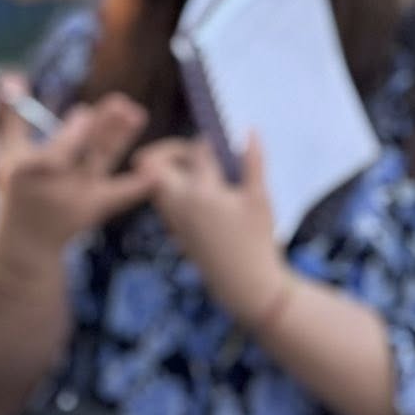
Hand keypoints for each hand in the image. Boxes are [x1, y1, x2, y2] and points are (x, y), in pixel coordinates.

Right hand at [0, 83, 152, 259]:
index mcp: (32, 170)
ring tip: (137, 114)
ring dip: (121, 137)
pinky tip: (159, 170)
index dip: (74, 131)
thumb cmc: (17, 191)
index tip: (85, 111)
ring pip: (103, 162)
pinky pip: (120, 195)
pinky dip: (139, 185)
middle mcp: (57, 185)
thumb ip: (12, 116)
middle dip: (104, 127)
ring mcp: (78, 198)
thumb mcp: (9, 155)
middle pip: (85, 151)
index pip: (58, 149)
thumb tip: (12, 76)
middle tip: (121, 104)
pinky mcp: (96, 209)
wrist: (28, 241)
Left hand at [134, 132, 287, 323]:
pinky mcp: (177, 233)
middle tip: (188, 150)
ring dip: (168, 172)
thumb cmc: (257, 241)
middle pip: (155, 166)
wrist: (243, 285)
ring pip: (156, 186)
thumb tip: (251, 130)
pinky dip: (172, 190)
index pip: (196, 151)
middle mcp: (181, 205)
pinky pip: (164, 204)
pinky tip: (196, 191)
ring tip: (193, 169)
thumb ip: (253, 161)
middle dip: (167, 152)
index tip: (218, 138)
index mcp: (203, 192)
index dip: (208, 139)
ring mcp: (175, 221)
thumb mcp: (260, 198)